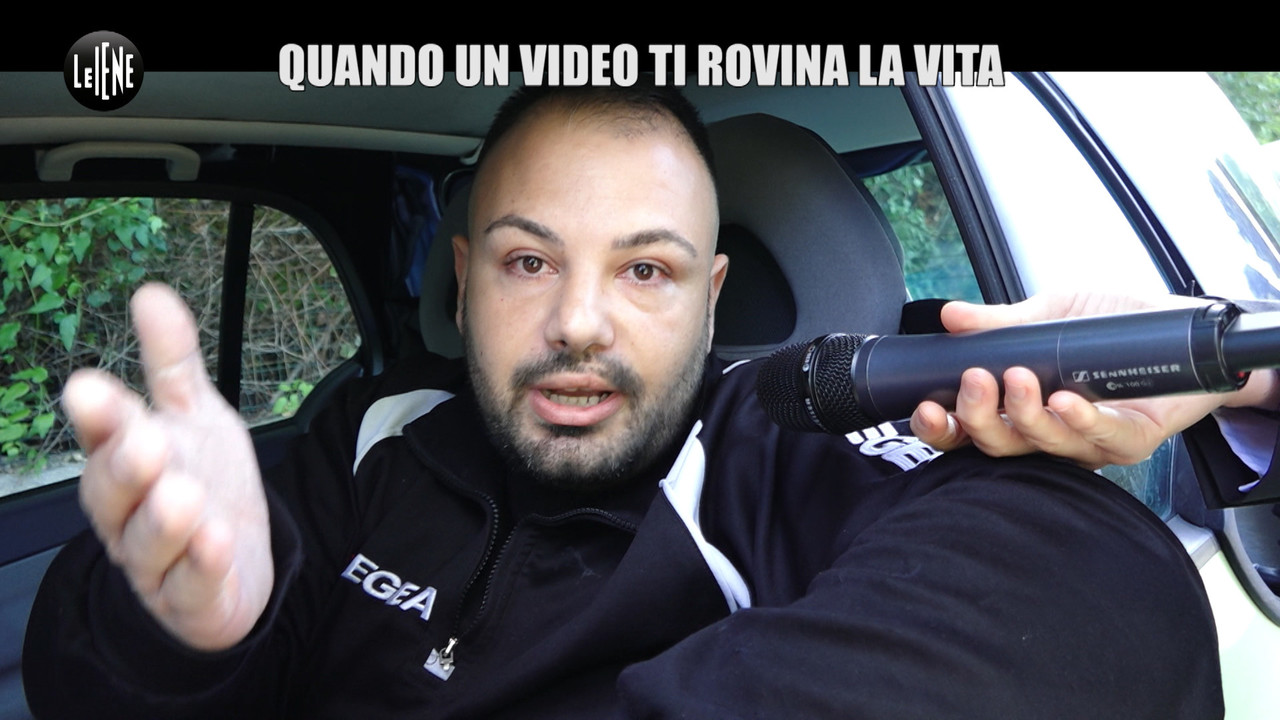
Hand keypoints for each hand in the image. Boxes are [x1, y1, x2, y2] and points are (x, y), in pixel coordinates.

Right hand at [63, 283, 272, 650]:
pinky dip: (201, 565)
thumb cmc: (202, 482)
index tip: (88, 387)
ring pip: (147, 542)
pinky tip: (216, 541)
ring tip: (182, 493)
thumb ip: (173, 362)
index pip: (103, 435)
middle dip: (125, 466)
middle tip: (145, 440)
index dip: (98, 416)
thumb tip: (151, 292)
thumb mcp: (194, 417)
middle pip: (114, 492)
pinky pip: (190, 585)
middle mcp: (128, 513)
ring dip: (163, 519)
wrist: (234, 564)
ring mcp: (155, 561)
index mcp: (123, 461)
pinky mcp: (189, 599)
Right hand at [908, 292, 1279, 468]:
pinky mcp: (1131, 441)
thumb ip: (1001, 322)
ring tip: (1020, 379)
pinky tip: (1066, 401)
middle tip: (974, 382)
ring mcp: (1088, 443)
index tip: (926, 408)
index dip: (943, 428)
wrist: (1182, 328)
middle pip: (999, 446)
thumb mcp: (1049, 313)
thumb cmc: (1115, 326)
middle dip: (980, 418)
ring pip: (1045, 446)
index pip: (970, 431)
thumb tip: (951, 317)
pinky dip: (1079, 421)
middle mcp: (1048, 434)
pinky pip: (1100, 439)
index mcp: (1020, 408)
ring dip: (1026, 415)